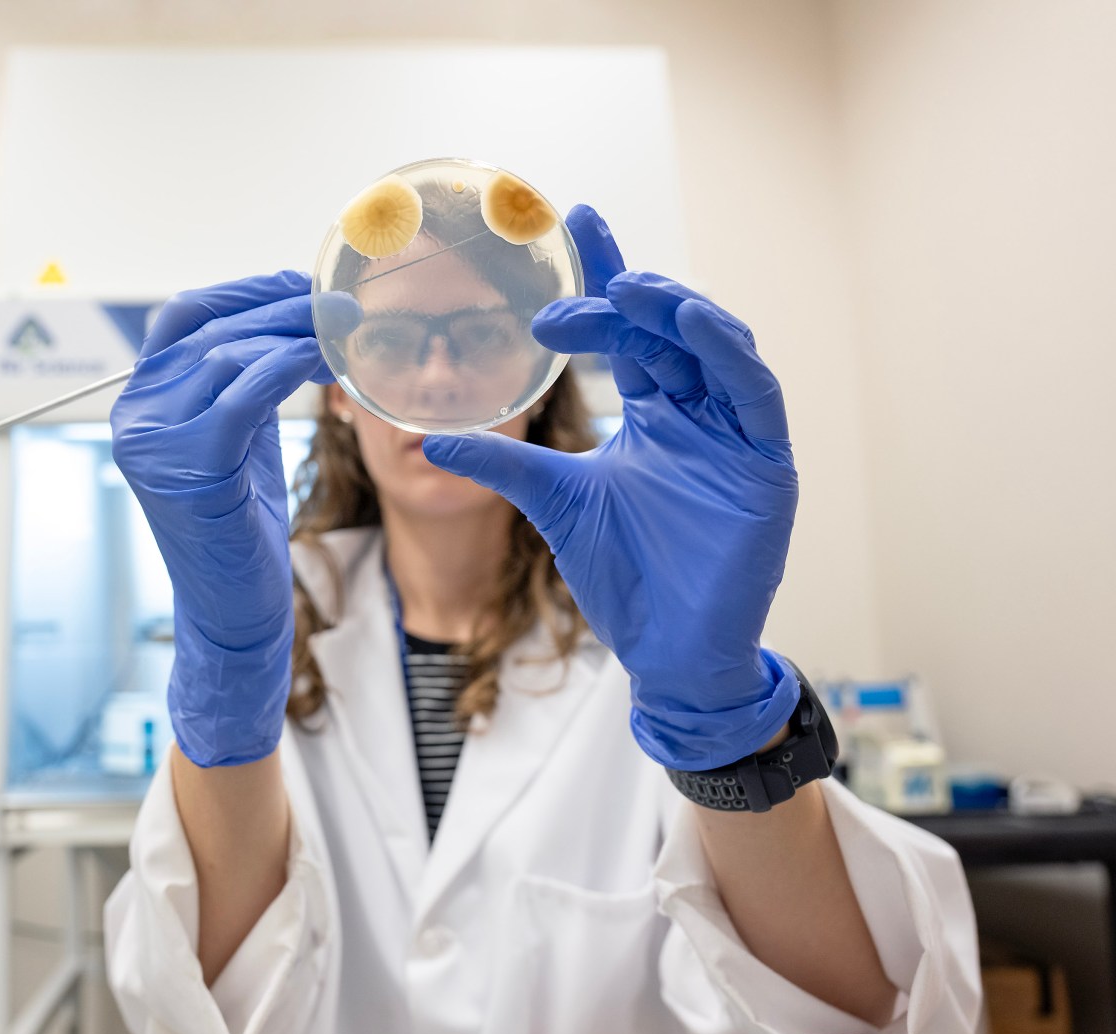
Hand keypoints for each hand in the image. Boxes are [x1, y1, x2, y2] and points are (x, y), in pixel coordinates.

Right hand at [111, 271, 333, 766]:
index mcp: (140, 403)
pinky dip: (287, 366)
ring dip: (294, 334)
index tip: (303, 286)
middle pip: (210, 328)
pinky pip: (242, 394)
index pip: (184, 316)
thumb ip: (242, 379)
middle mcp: (135, 417)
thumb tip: (288, 314)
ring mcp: (154, 443)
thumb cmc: (239, 527)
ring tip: (345, 332)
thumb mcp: (237, 438)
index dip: (246, 291)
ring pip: (227, 354)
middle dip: (282, 308)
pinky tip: (325, 363)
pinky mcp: (189, 468)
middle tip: (341, 305)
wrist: (231, 611)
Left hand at [421, 205, 800, 770]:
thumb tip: (429, 436)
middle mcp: (696, 413)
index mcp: (653, 414)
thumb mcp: (552, 502)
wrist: (665, 651)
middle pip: (666, 329)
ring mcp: (734, 436)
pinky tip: (687, 322)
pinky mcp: (766, 463)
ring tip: (626, 290)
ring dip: (674, 310)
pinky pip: (753, 390)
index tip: (573, 222)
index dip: (603, 277)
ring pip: (715, 345)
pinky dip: (725, 352)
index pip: (626, 332)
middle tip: (578, 280)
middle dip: (625, 293)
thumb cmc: (622, 575)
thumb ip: (503, 462)